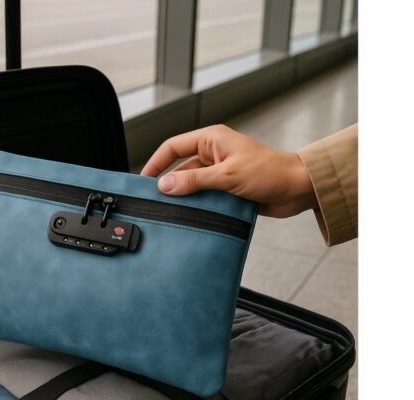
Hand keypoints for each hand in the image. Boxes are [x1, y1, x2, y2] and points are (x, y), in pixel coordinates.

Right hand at [140, 125, 316, 217]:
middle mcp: (213, 153)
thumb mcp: (227, 175)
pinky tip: (190, 216)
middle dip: (168, 184)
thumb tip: (164, 185)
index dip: (156, 163)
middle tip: (153, 201)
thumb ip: (194, 181)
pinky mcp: (226, 188)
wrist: (298, 189)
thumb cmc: (270, 172)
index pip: (173, 147)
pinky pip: (204, 196)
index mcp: (212, 140)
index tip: (143, 180)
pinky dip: (197, 205)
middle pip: (180, 168)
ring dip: (184, 197)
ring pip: (191, 184)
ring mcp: (219, 172)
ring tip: (170, 212)